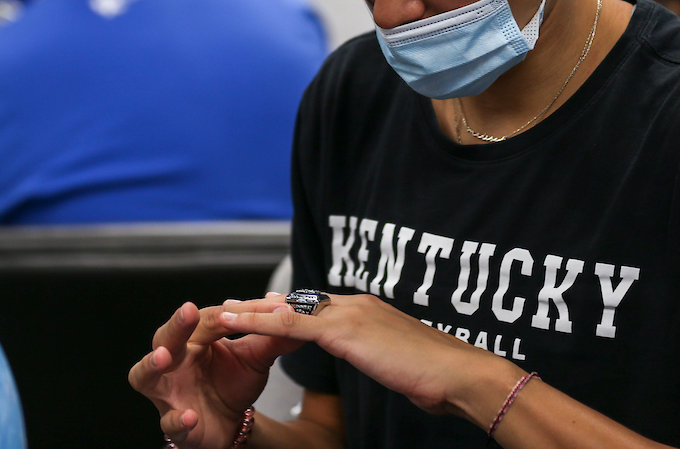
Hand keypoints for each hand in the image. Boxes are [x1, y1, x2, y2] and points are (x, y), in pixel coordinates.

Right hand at [128, 299, 302, 447]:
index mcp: (194, 340)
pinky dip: (177, 419)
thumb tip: (293, 312)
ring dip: (151, 365)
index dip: (226, 314)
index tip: (245, 306)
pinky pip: (168, 421)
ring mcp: (168, 393)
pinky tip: (189, 415)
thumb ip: (273, 336)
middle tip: (187, 311)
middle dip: (175, 326)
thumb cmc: (234, 382)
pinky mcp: (174, 424)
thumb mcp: (256, 357)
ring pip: (144, 376)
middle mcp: (174, 362)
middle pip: (165, 338)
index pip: (205, 320)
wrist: (231, 422)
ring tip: (164, 358)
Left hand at [220, 293, 522, 421]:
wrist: (458, 374)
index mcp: (368, 311)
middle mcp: (355, 304)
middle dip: (261, 306)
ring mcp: (349, 313)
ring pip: (288, 309)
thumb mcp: (400, 363)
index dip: (286, 310)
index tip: (262, 310)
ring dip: (251, 311)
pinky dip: (259, 322)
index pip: (317, 307)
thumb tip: (380, 362)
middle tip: (231, 305)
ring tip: (221, 312)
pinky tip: (237, 323)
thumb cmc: (437, 376)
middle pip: (297, 302)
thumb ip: (382, 356)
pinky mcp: (344, 330)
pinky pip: (291, 325)